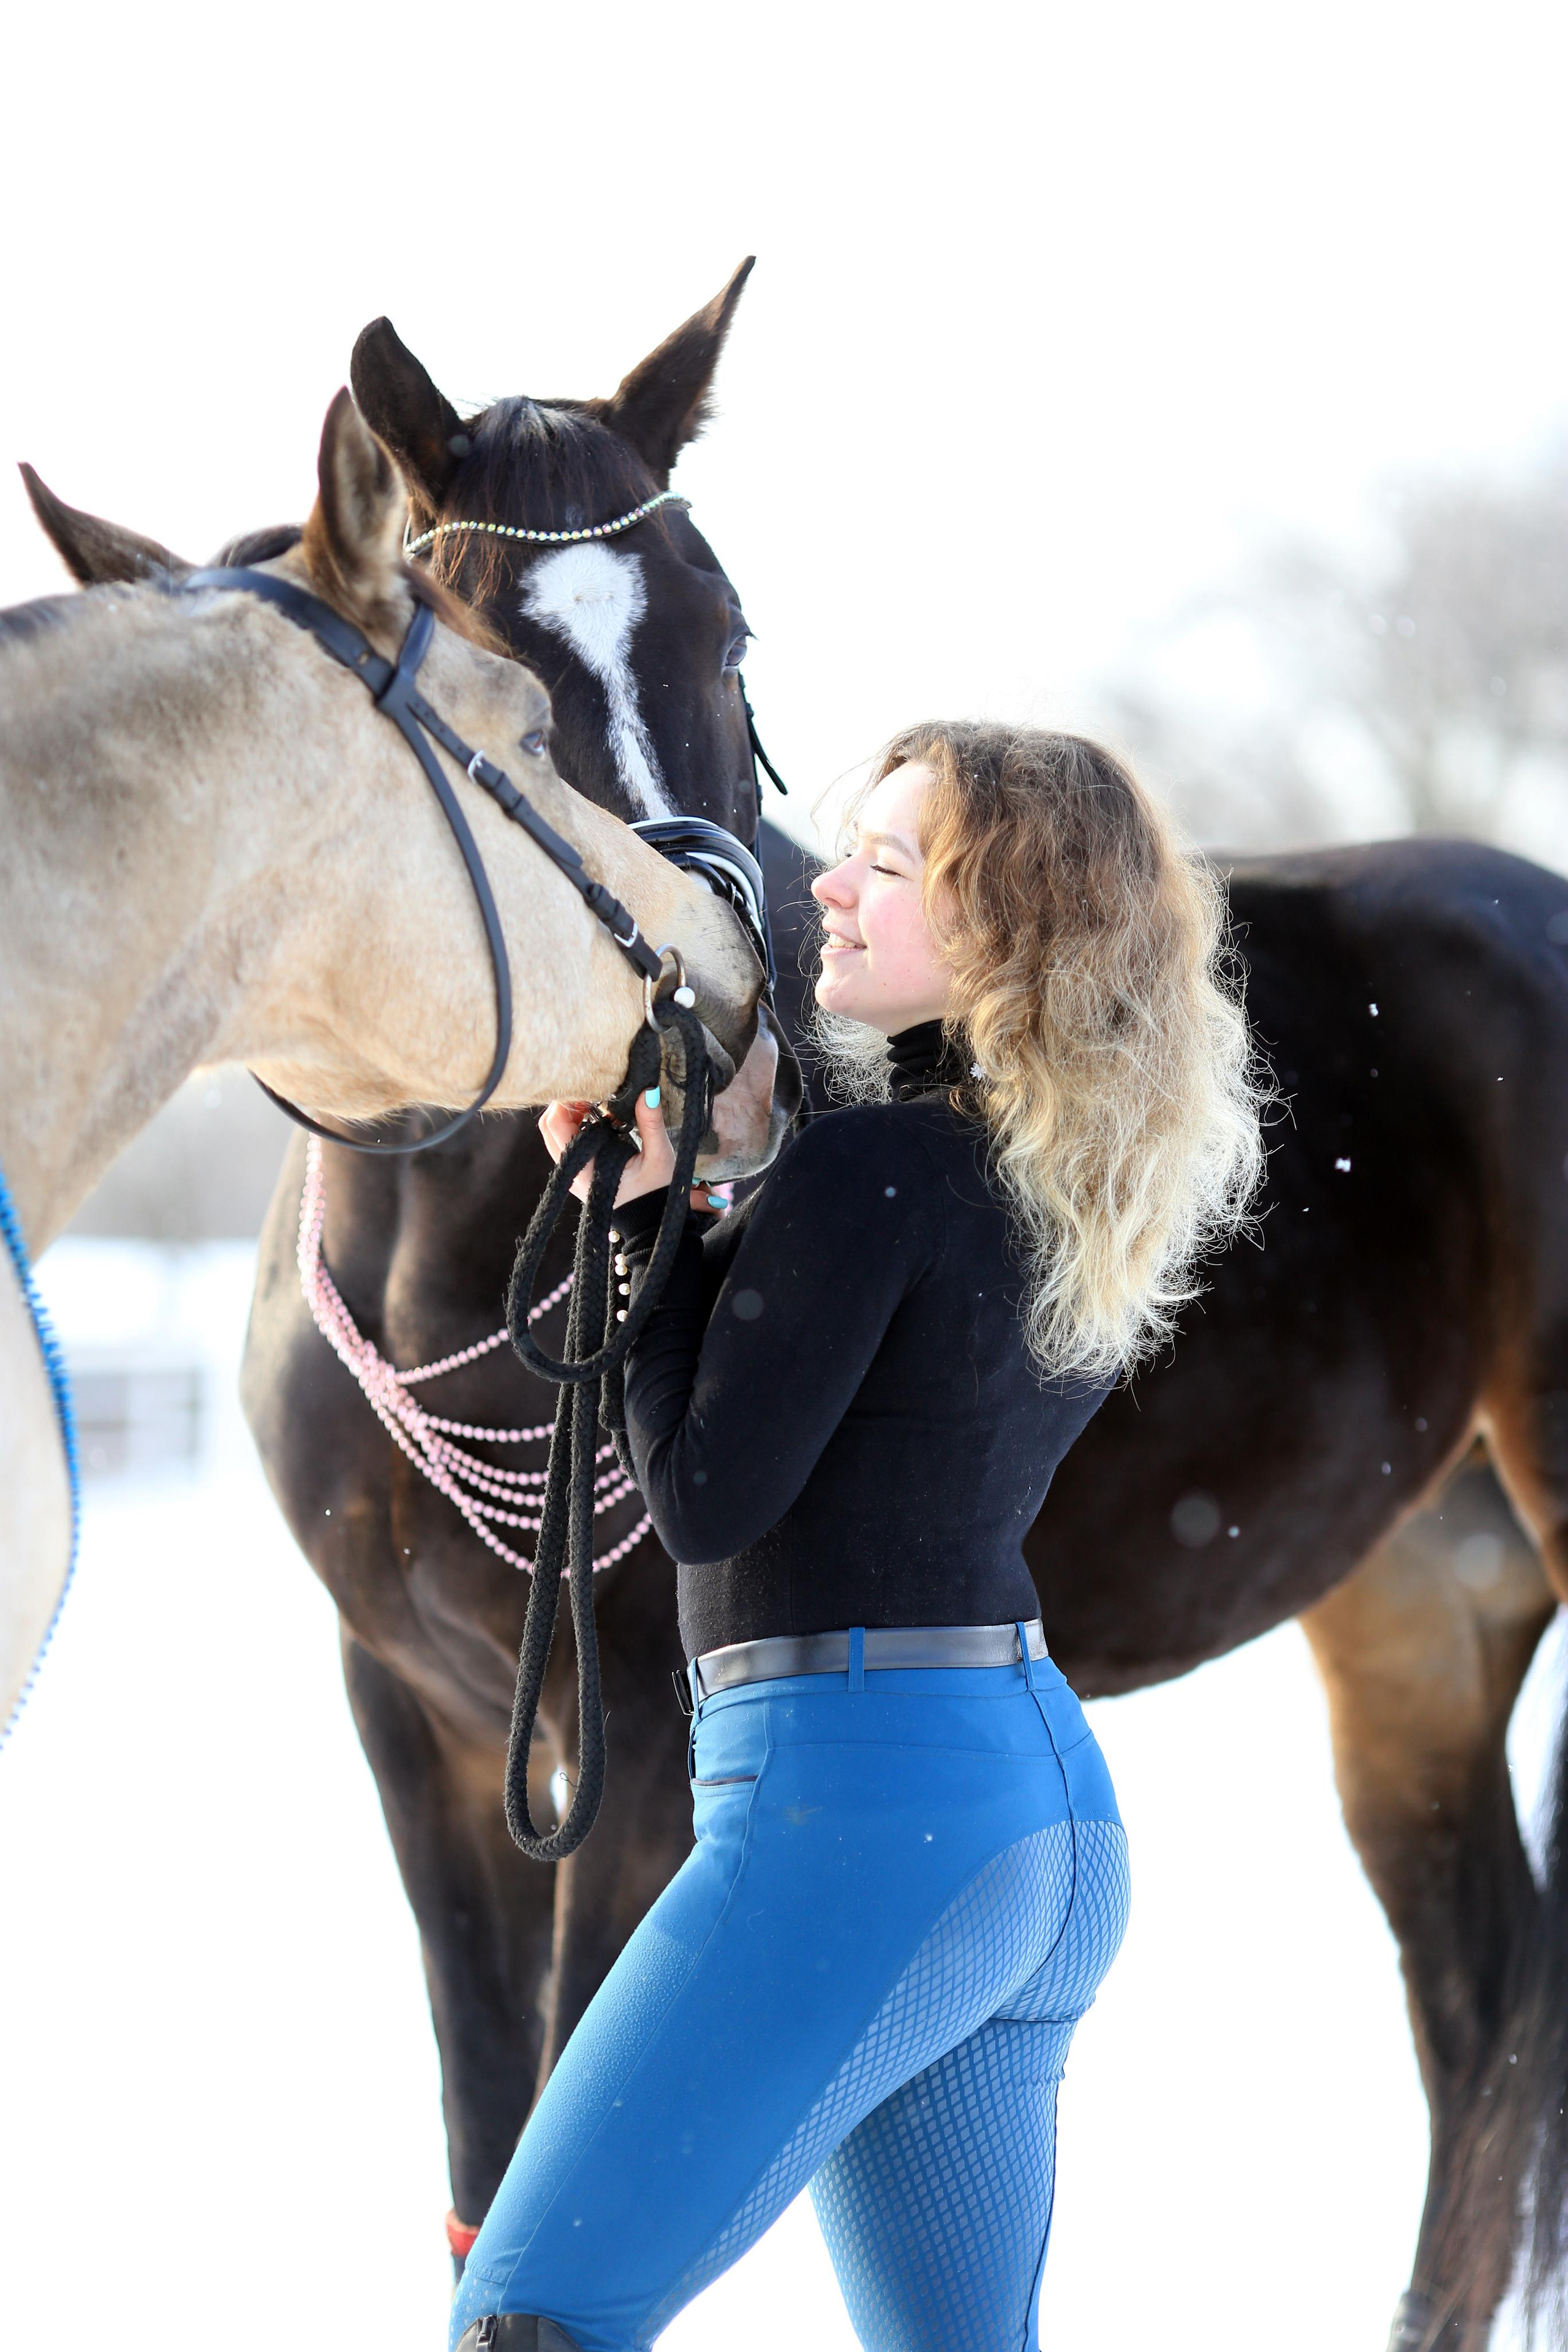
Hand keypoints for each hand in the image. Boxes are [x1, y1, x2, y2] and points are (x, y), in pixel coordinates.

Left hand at [539, 1090, 716, 1213]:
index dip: (568, 1100)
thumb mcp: (659, 1157)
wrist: (649, 1223)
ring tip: (598, 1104)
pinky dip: (575, 1125)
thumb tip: (647, 1090)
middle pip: (548, 1125)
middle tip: (594, 1093)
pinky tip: (599, 1119)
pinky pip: (565, 1142)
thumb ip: (651, 1123)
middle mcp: (571, 1170)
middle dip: (567, 1104)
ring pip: (554, 1133)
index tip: (592, 1088)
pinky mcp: (578, 1171)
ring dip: (570, 1114)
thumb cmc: (655, 1192)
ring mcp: (572, 1172)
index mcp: (584, 1167)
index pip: (555, 1124)